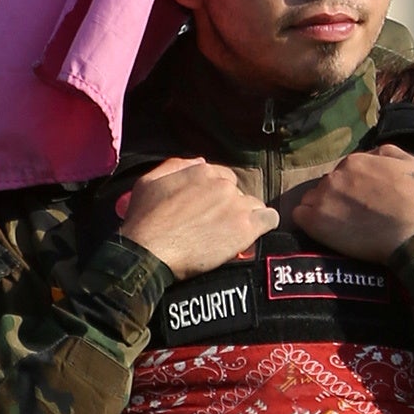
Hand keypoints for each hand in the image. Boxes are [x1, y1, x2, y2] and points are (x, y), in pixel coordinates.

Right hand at [115, 158, 278, 278]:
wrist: (149, 252)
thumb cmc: (144, 219)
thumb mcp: (149, 181)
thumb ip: (176, 166)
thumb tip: (201, 160)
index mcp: (202, 172)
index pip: (224, 177)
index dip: (217, 194)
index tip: (209, 209)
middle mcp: (223, 185)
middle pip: (238, 192)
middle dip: (230, 206)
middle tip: (216, 225)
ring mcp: (236, 206)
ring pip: (254, 205)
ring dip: (245, 216)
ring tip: (230, 233)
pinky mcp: (245, 228)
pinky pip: (269, 219)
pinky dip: (264, 225)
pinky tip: (252, 233)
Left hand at [288, 149, 413, 261]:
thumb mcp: (410, 164)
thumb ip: (385, 152)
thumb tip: (370, 154)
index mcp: (355, 162)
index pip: (344, 171)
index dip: (353, 187)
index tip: (362, 200)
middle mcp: (334, 176)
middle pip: (327, 185)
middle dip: (337, 196)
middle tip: (353, 214)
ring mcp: (323, 198)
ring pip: (311, 199)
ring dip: (322, 208)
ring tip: (339, 224)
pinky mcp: (315, 222)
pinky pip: (299, 215)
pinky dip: (308, 221)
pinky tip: (323, 230)